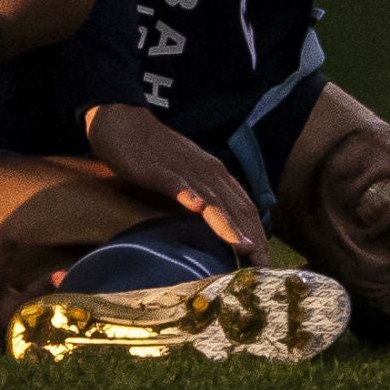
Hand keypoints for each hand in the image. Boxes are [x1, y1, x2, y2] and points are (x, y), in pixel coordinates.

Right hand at [83, 103, 269, 264]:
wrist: (124, 123)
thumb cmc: (155, 154)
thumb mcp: (187, 176)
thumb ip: (202, 196)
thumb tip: (216, 226)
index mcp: (216, 174)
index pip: (245, 206)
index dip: (258, 233)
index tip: (265, 261)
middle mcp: (208, 171)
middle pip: (236, 207)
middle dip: (252, 236)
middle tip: (263, 266)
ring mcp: (185, 170)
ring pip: (213, 200)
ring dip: (229, 225)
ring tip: (244, 247)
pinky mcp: (160, 170)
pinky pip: (178, 185)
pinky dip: (190, 196)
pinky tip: (198, 208)